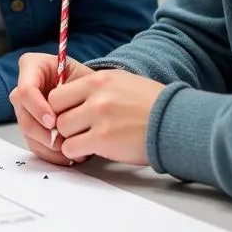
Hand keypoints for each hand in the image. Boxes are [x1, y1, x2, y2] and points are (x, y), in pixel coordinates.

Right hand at [10, 53, 92, 165]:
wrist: (95, 93)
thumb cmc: (89, 82)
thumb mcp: (83, 78)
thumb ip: (72, 90)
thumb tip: (60, 118)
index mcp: (32, 66)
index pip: (25, 90)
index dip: (37, 108)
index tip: (53, 121)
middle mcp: (24, 87)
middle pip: (23, 114)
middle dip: (42, 131)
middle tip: (62, 141)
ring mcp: (26, 109)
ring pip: (27, 132)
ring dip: (48, 145)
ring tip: (70, 149)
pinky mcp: (32, 127)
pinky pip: (34, 144)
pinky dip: (50, 153)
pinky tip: (66, 155)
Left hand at [50, 69, 164, 164]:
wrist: (177, 123)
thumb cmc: (152, 105)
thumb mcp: (123, 83)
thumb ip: (97, 89)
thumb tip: (73, 99)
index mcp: (99, 79)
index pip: (58, 93)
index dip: (61, 107)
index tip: (70, 115)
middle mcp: (96, 96)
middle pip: (55, 111)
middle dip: (63, 122)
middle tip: (76, 130)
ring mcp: (99, 117)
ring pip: (62, 130)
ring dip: (70, 138)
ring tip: (85, 141)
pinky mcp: (103, 140)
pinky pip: (72, 148)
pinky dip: (77, 152)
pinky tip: (90, 151)